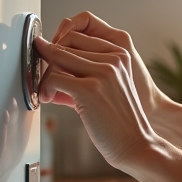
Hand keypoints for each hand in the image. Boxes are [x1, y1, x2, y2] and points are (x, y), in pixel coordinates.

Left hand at [34, 30, 157, 170]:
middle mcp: (114, 59)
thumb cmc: (118, 121)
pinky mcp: (89, 89)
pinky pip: (54, 78)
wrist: (135, 145)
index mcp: (120, 54)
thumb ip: (85, 70)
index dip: (59, 49)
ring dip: (45, 76)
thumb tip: (47, 58)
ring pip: (57, 58)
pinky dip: (45, 88)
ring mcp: (103, 73)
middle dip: (49, 61)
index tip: (52, 64)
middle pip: (65, 45)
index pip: (78, 36)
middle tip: (46, 80)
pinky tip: (48, 98)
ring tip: (47, 92)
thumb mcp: (108, 87)